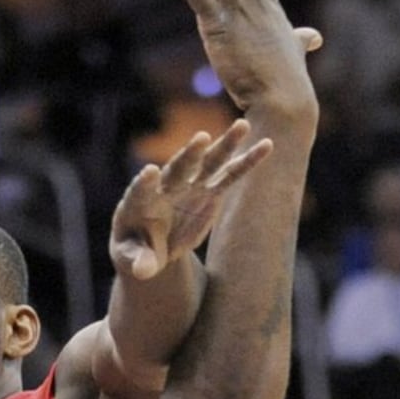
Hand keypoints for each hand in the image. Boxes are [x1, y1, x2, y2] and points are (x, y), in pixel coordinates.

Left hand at [109, 122, 269, 280]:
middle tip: (201, 138)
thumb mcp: (132, 258)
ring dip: (226, 144)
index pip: (141, 189)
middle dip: (190, 154)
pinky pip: (231, 174)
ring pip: (209, 162)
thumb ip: (139, 261)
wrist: (152, 244)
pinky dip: (248, 161)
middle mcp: (166, 186)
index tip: (149, 172)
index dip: (144, 182)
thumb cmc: (137, 249)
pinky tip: (267, 144)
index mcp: (139, 201)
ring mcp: (191, 185)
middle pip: (178, 167)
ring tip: (243, 125)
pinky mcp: (210, 191)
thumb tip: (143, 272)